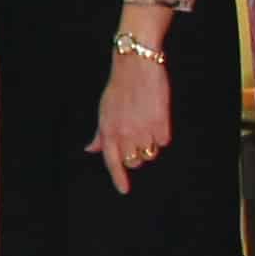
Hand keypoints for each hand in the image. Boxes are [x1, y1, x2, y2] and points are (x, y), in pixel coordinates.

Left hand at [91, 48, 171, 195]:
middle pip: (134, 161)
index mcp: (108, 130)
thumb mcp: (103, 111)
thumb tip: (90, 149)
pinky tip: (157, 118)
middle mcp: (125, 133)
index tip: (124, 190)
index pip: (111, 161)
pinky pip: (164, 141)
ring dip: (150, 145)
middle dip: (136, 155)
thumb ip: (100, 134)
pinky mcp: (161, 123)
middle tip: (137, 138)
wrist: (136, 65)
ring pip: (150, 153)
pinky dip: (162, 133)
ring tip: (146, 125)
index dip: (118, 177)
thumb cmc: (119, 88)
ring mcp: (143, 129)